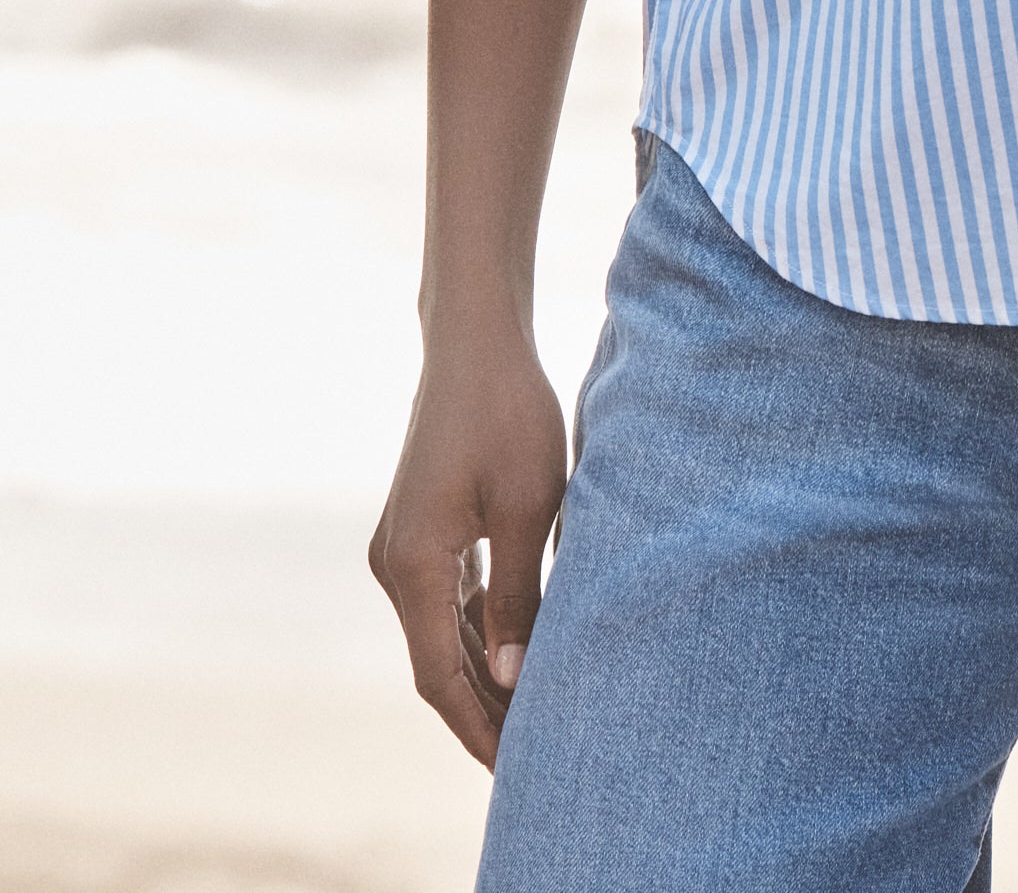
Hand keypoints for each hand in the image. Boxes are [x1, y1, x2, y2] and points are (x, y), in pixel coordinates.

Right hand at [368, 324, 568, 766]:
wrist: (475, 342)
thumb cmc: (508, 415)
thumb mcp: (527, 507)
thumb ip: (517, 595)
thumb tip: (513, 677)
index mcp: (413, 567)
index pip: (440, 677)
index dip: (477, 726)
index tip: (513, 768)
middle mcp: (394, 563)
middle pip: (436, 662)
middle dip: (481, 709)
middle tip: (529, 756)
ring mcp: (403, 545)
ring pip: (440, 631)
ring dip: (481, 671)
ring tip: (527, 714)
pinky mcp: (421, 525)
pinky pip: (445, 596)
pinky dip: (476, 629)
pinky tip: (511, 650)